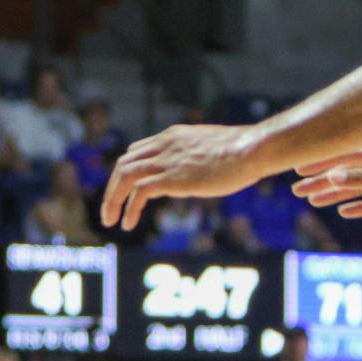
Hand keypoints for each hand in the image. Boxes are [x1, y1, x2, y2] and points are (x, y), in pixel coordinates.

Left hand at [100, 124, 268, 228]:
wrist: (252, 149)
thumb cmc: (243, 152)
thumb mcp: (212, 148)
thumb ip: (198, 157)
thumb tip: (201, 170)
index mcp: (173, 136)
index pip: (137, 150)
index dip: (127, 171)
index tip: (125, 190)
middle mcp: (164, 145)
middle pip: (124, 163)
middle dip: (113, 187)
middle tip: (109, 210)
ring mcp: (167, 160)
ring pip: (124, 175)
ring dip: (113, 199)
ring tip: (111, 221)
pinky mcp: (172, 177)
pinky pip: (139, 192)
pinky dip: (129, 208)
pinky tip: (128, 223)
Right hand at [292, 142, 361, 224]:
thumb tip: (331, 176)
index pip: (341, 156)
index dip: (319, 162)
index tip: (298, 168)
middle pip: (344, 173)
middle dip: (321, 181)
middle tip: (297, 190)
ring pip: (355, 188)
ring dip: (334, 194)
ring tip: (313, 201)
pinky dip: (357, 207)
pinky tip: (344, 212)